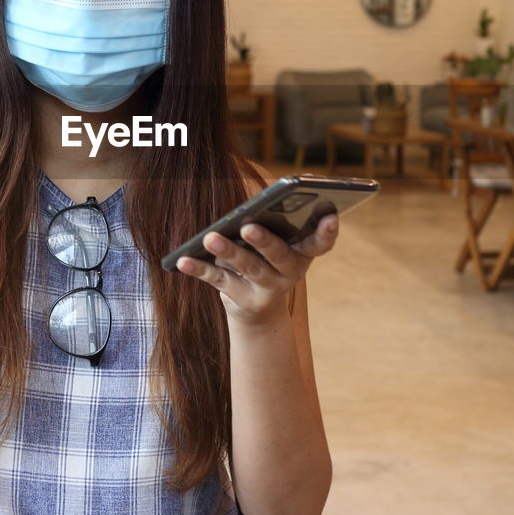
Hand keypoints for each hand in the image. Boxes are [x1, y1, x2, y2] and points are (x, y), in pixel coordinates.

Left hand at [175, 214, 338, 325]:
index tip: (330, 214)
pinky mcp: (242, 300)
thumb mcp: (275, 241)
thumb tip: (256, 203)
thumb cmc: (266, 258)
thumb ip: (272, 221)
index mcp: (302, 252)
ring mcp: (267, 289)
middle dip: (264, 241)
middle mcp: (290, 272)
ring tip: (210, 238)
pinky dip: (200, 269)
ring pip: (249, 268)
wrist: (258, 312)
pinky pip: (219, 281)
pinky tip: (183, 259)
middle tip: (248, 227)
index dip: (328, 230)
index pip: (321, 242)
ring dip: (229, 252)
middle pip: (279, 255)